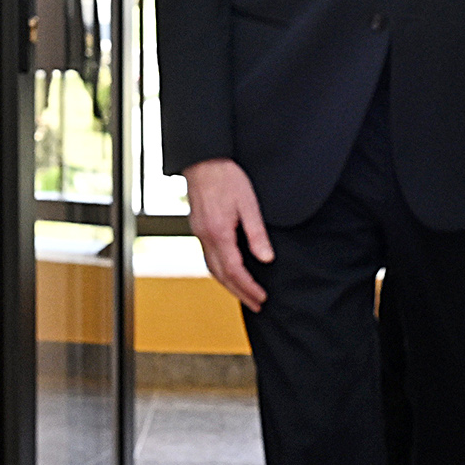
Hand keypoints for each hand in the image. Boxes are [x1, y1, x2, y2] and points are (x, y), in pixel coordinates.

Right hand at [184, 157, 272, 310]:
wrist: (203, 160)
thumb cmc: (227, 177)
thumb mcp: (249, 204)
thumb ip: (257, 234)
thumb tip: (266, 259)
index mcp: (219, 232)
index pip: (234, 270)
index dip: (248, 287)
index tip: (262, 297)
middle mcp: (205, 237)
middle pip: (221, 275)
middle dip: (239, 293)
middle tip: (256, 305)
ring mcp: (199, 233)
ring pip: (211, 268)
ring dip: (228, 285)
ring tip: (245, 294)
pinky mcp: (198, 228)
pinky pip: (207, 257)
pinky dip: (219, 271)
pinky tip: (230, 272)